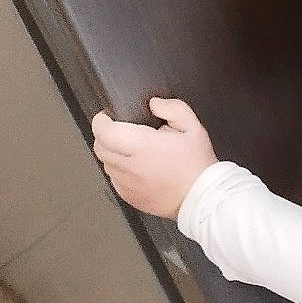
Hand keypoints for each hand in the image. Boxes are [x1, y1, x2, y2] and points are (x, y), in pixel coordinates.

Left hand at [91, 98, 217, 218]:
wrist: (202, 198)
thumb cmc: (198, 166)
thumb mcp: (193, 128)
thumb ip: (173, 108)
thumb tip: (155, 104)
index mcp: (144, 147)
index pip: (105, 131)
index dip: (102, 120)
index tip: (108, 117)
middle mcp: (131, 167)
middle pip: (99, 147)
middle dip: (105, 135)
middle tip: (120, 131)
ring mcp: (128, 184)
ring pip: (106, 163)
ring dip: (113, 154)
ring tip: (134, 152)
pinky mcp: (129, 196)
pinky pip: (114, 179)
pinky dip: (121, 172)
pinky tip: (139, 169)